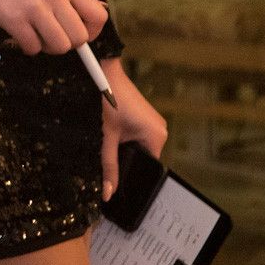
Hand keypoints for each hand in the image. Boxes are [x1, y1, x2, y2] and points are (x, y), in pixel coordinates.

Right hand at [0, 0, 107, 54]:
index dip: (93, 32)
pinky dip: (27, 47)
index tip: (79, 34)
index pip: (98, 16)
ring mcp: (34, 7)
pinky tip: (18, 35)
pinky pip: (32, 47)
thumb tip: (89, 15)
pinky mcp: (13, 19)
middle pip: (80, 37)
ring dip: (48, 48)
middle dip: (68, 44)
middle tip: (53, 37)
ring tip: (36, 37)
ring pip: (60, 46)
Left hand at [100, 58, 167, 199]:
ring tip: (108, 144)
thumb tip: (108, 193)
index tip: (117, 180)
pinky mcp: (144, 116)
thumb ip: (108, 165)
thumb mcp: (106, 136)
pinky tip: (112, 135)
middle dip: (125, 160)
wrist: (104, 71)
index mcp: (157, 137)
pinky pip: (136, 135)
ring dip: (123, 148)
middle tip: (107, 160)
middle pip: (142, 156)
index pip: (147, 166)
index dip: (131, 173)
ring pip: (137, 146)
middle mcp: (160, 130)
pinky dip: (124, 138)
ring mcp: (153, 122)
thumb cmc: (106, 100)